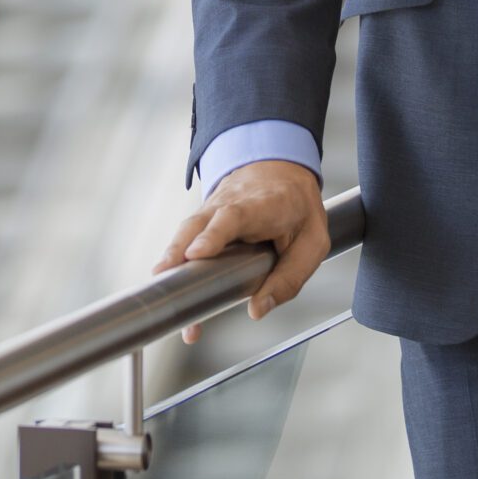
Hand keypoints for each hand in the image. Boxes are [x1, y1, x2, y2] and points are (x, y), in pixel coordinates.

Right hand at [151, 160, 327, 344]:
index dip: (212, 235)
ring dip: (172, 261)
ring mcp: (212, 208)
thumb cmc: (298, 207)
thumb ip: (290, 278)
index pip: (233, 216)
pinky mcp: (202, 219)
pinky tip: (176, 291)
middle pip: (198, 223)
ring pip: (186, 232)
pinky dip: (177, 264)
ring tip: (165, 293)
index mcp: (263, 205)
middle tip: (164, 276)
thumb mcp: (313, 242)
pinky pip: (186, 240)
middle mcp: (230, 202)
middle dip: (178, 250)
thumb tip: (257, 308)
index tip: (195, 254)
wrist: (281, 169)